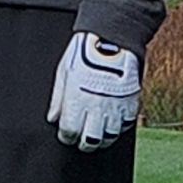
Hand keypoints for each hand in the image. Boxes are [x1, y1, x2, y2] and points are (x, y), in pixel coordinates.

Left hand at [46, 31, 142, 149]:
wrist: (111, 39)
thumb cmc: (84, 53)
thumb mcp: (64, 72)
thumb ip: (58, 98)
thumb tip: (53, 118)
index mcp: (76, 101)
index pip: (70, 132)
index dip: (66, 137)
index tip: (66, 135)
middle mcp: (95, 108)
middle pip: (90, 140)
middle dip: (84, 143)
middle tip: (82, 140)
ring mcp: (114, 107)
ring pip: (109, 136)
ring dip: (102, 139)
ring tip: (98, 135)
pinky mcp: (130, 103)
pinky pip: (126, 125)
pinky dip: (119, 127)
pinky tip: (113, 123)